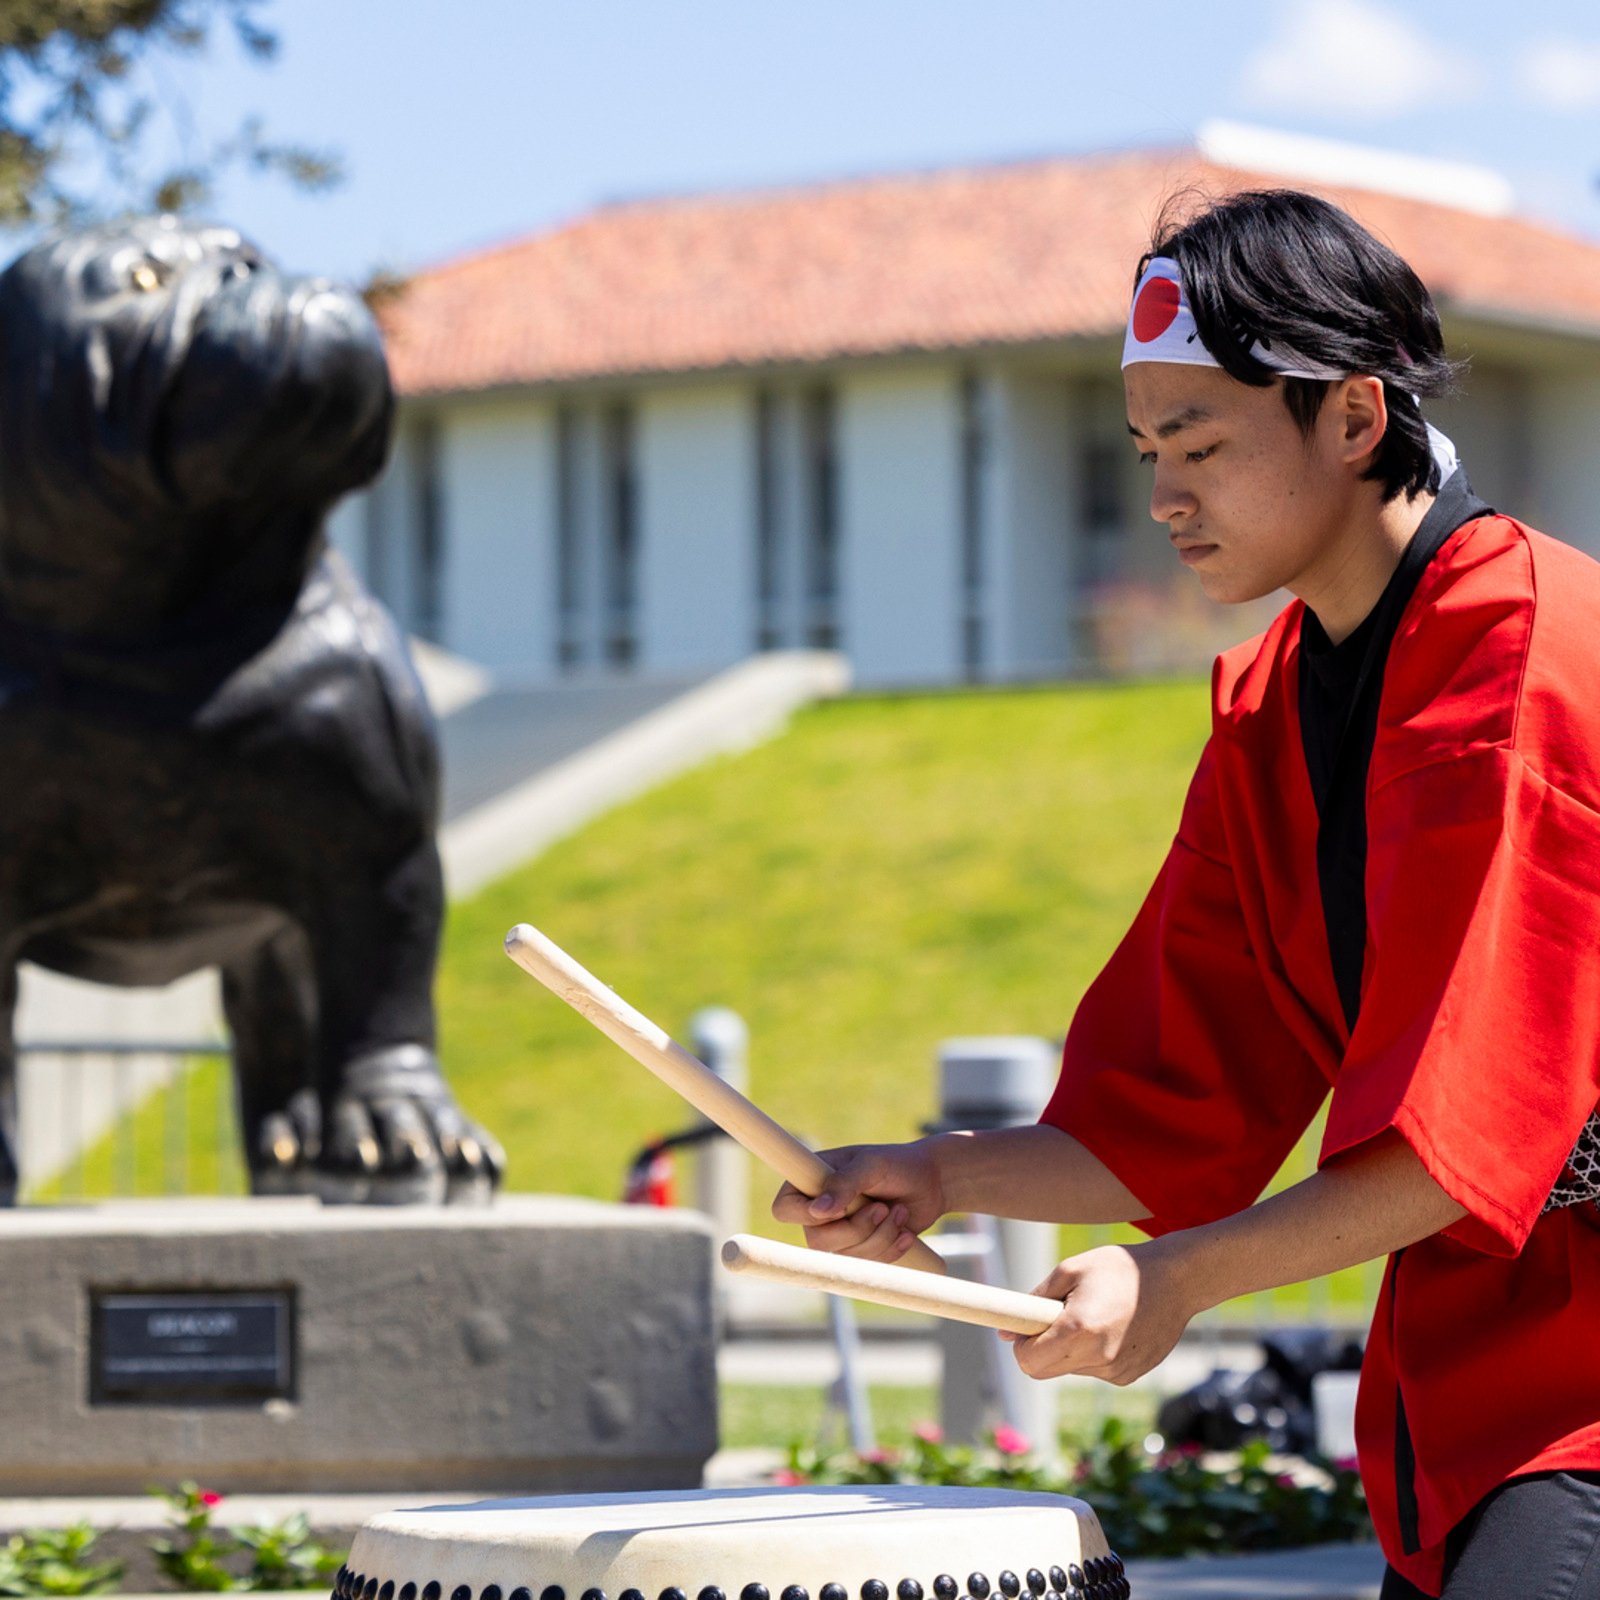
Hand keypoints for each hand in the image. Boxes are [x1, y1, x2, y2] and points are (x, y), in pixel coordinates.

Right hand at [771, 1139, 945, 1261]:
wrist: (931, 1182)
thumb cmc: (897, 1164)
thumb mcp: (871, 1165)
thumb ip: (844, 1184)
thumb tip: (817, 1212)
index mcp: (811, 1181)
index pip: (784, 1208)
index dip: (805, 1215)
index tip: (838, 1209)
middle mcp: (819, 1211)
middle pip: (817, 1241)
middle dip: (857, 1229)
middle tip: (881, 1208)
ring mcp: (840, 1233)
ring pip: (847, 1256)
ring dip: (880, 1236)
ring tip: (897, 1211)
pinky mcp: (861, 1250)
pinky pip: (868, 1265)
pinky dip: (890, 1248)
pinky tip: (905, 1229)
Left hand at [1002, 1241, 1194, 1385]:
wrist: (1176, 1280)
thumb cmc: (1119, 1268)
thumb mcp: (1070, 1270)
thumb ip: (1035, 1300)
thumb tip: (1006, 1329)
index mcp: (1078, 1330)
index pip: (1028, 1362)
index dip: (1020, 1345)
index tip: (1025, 1327)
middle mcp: (1097, 1357)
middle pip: (1045, 1371)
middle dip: (1039, 1349)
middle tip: (1052, 1319)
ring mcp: (1116, 1371)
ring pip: (1070, 1369)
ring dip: (1069, 1348)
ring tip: (1093, 1314)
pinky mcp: (1129, 1376)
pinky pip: (1095, 1369)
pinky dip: (1092, 1352)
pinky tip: (1111, 1326)